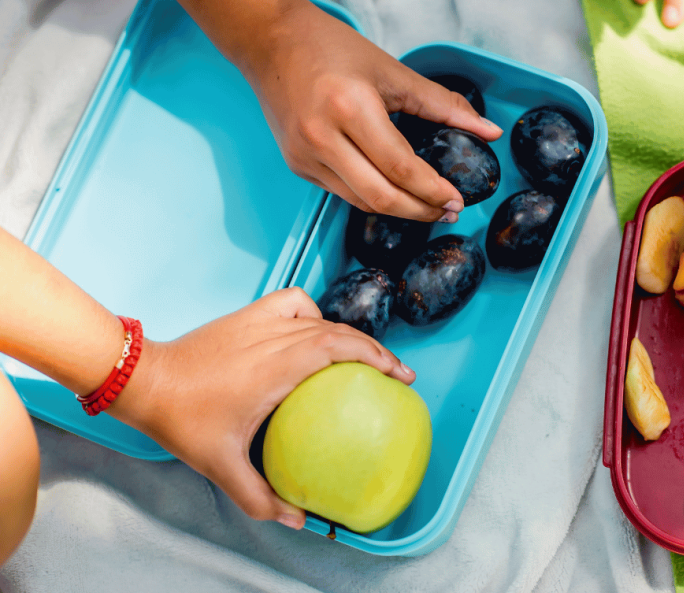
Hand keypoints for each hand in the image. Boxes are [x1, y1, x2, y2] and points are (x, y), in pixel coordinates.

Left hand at [111, 287, 414, 529]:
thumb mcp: (221, 464)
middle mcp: (275, 338)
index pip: (339, 348)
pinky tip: (313, 328)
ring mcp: (261, 321)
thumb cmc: (182, 419)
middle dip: (375, 350)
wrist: (145, 379)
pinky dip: (312, 311)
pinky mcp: (248, 314)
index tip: (400, 376)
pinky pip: (293, 302)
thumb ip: (259, 496)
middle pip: (339, 333)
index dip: (377, 357)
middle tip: (396, 373)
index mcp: (277, 368)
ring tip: (363, 354)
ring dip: (348, 334)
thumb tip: (295, 519)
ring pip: (321, 318)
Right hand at [243, 0, 501, 222]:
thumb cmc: (331, 49)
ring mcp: (304, 156)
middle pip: (381, 197)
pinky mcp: (297, 165)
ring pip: (361, 202)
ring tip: (428, 206)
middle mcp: (322, 137)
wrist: (270, 41)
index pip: (401, 167)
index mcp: (349, 108)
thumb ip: (444, 106)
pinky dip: (372, 197)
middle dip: (421, 211)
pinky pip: (343, 193)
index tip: (458, 200)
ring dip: (399, 210)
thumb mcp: (393, 72)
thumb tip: (489, 131)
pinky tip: (394, 192)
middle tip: (448, 211)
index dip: (433, 191)